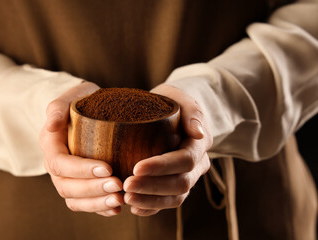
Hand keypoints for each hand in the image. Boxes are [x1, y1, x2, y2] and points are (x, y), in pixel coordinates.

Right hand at [39, 81, 123, 216]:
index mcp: (51, 145)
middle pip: (67, 186)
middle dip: (93, 189)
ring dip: (96, 203)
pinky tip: (117, 208)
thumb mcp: (72, 96)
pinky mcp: (80, 185)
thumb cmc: (82, 101)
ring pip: (74, 199)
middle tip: (118, 185)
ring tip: (119, 200)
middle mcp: (56, 166)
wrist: (88, 110)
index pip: (61, 164)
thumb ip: (58, 108)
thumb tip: (52, 125)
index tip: (108, 167)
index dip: (82, 169)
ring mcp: (67, 178)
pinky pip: (84, 204)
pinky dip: (99, 209)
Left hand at [123, 84, 212, 215]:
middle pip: (180, 183)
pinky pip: (168, 203)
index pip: (185, 160)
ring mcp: (188, 177)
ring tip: (127, 198)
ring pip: (176, 197)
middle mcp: (198, 165)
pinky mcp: (176, 186)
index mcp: (199, 144)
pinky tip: (134, 208)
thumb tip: (198, 134)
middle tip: (126, 185)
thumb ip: (192, 111)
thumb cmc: (171, 102)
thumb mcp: (179, 97)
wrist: (172, 113)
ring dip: (151, 200)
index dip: (162, 166)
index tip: (136, 167)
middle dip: (153, 186)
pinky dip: (152, 207)